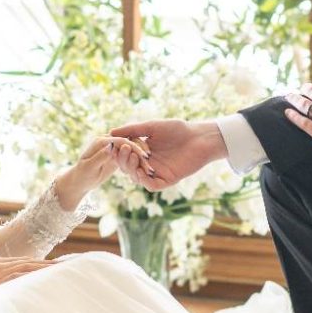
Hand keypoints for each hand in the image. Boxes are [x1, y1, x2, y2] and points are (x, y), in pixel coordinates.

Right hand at [0, 257, 55, 307]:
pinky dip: (31, 274)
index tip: (55, 266)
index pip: (23, 261)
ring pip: (25, 265)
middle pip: (27, 261)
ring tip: (59, 269)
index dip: (40, 263)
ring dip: (43, 268)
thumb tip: (22, 285)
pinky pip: (17, 274)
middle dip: (46, 264)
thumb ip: (4, 282)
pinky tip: (43, 276)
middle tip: (64, 265)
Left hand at [51, 136, 145, 208]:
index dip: (132, 147)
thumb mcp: (89, 167)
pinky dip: (138, 162)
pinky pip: (130, 157)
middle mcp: (108, 142)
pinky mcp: (118, 156)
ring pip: (131, 149)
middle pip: (128, 142)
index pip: (119, 140)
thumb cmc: (82, 175)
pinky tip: (146, 170)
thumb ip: (100, 156)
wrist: (80, 181)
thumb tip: (111, 146)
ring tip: (150, 168)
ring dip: (140, 158)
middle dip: (139, 151)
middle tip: (150, 162)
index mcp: (101, 141)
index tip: (143, 155)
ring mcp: (114, 148)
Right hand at [108, 119, 222, 191]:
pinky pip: (151, 185)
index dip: (118, 151)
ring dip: (131, 169)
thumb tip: (111, 132)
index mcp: (143, 151)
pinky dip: (143, 181)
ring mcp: (157, 173)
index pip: (125, 155)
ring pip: (137, 177)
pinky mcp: (167, 180)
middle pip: (128, 168)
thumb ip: (133, 130)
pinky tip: (140, 171)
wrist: (199, 137)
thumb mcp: (152, 127)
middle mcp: (148, 164)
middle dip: (123, 160)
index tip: (113, 144)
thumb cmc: (178, 129)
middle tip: (125, 149)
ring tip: (133, 157)